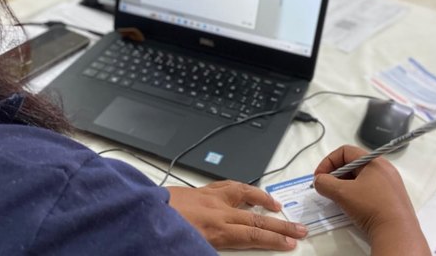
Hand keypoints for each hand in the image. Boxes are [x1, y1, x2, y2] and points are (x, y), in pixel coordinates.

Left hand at [167, 181, 307, 250]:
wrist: (135, 212)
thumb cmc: (157, 235)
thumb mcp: (189, 250)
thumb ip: (208, 249)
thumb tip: (224, 248)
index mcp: (215, 230)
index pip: (254, 236)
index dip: (275, 240)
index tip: (291, 243)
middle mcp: (215, 211)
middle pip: (255, 219)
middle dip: (280, 225)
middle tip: (299, 228)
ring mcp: (207, 196)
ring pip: (242, 194)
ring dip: (263, 200)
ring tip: (276, 205)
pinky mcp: (196, 189)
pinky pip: (224, 185)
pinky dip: (239, 188)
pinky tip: (242, 190)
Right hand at [313, 146, 427, 254]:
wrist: (397, 233)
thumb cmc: (370, 207)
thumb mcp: (342, 193)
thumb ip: (325, 183)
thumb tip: (319, 181)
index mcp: (374, 161)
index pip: (345, 151)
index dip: (328, 161)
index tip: (319, 177)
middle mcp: (385, 169)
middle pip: (354, 164)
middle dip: (336, 174)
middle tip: (327, 188)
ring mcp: (391, 184)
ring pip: (362, 177)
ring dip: (346, 184)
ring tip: (339, 198)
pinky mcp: (393, 198)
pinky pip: (371, 188)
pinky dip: (358, 193)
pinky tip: (354, 206)